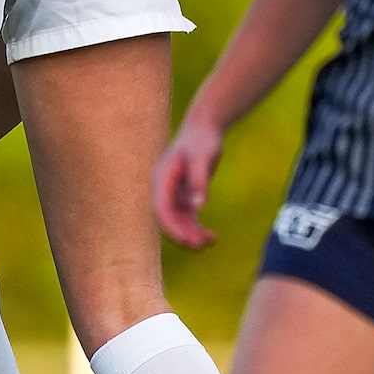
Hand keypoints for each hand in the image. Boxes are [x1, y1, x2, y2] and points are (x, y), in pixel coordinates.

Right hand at [154, 115, 225, 247]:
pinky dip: (198, 230)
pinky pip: (188, 220)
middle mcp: (163, 190)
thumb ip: (199, 180)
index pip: (161, 209)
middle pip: (168, 220)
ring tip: (211, 240)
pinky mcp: (185, 197)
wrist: (204, 129)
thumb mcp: (202, 157)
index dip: (171, 227)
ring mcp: (173, 195)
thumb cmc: (202, 140)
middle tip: (201, 245)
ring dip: (192, 235)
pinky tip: (212, 237)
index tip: (186, 240)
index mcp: (161, 180)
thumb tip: (198, 207)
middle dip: (183, 235)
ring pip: (178, 223)